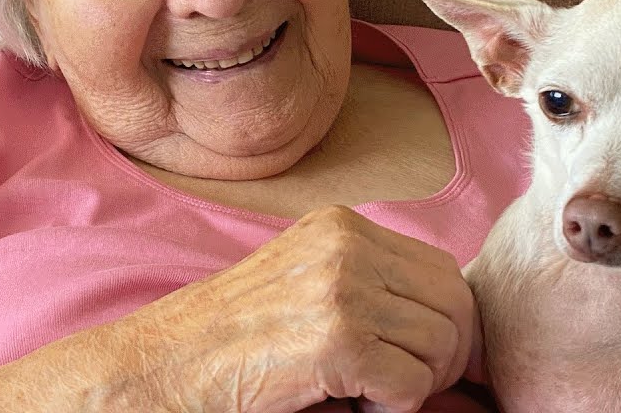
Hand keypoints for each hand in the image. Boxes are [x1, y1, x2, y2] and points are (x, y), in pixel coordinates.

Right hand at [134, 205, 474, 412]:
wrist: (165, 366)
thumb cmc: (234, 338)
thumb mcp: (305, 280)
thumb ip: (369, 280)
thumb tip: (453, 318)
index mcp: (341, 226)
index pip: (443, 270)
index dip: (448, 322)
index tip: (425, 358)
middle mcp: (346, 246)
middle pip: (455, 303)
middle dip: (445, 356)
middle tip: (404, 386)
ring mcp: (342, 289)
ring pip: (440, 346)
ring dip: (414, 384)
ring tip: (363, 392)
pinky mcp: (337, 340)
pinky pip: (413, 384)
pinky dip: (393, 408)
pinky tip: (350, 403)